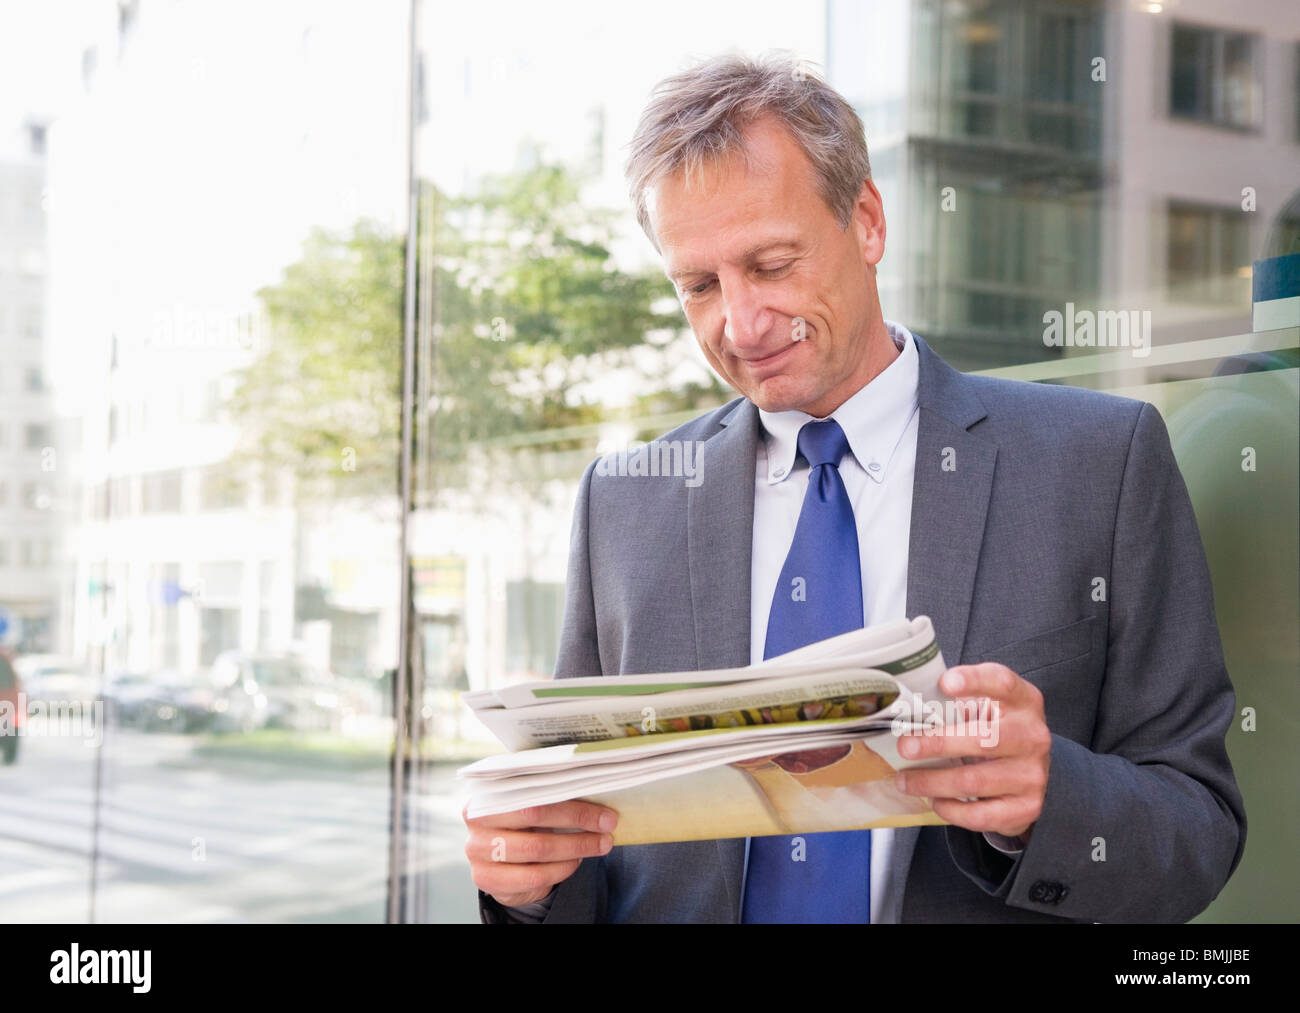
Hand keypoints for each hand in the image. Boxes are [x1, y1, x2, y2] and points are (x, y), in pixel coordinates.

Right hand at [464, 800, 617, 907]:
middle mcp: (478, 816)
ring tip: (598, 845)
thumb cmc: (523, 824)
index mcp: (489, 788)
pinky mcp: (485, 877)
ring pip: (537, 848)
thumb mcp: (532, 804)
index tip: (605, 812)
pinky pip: (533, 876)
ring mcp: (477, 849)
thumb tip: (599, 797)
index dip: (572, 802)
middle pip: (534, 816)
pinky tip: (574, 862)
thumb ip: (553, 796)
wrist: (500, 860)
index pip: (535, 790)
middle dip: (578, 822)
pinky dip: (560, 869)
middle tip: (607, 827)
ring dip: (575, 847)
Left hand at [893, 664, 1050, 839]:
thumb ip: (960, 702)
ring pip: (975, 780)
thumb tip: (906, 706)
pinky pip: (981, 814)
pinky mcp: (1027, 807)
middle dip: (938, 743)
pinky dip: (951, 809)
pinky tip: (934, 801)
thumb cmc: (997, 732)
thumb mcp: (989, 709)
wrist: (1034, 773)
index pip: (1003, 683)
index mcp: (1023, 702)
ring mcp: (1033, 774)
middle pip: (985, 739)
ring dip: (932, 781)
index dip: (974, 681)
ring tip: (905, 781)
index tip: (944, 683)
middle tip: (905, 747)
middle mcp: (1033, 736)